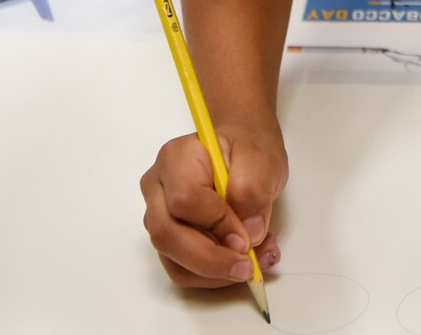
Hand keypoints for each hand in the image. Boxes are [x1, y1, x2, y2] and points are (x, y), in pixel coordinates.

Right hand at [140, 118, 286, 287]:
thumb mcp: (262, 160)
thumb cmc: (248, 147)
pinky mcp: (168, 235)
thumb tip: (249, 234)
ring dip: (214, 272)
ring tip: (253, 264)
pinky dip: (212, 273)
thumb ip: (253, 192)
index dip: (216, 225)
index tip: (248, 239)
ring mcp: (158, 214)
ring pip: (172, 259)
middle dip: (210, 260)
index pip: (185, 200)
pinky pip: (181, 266)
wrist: (241, 148)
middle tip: (247, 267)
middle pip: (168, 235)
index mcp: (177, 158)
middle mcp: (157, 187)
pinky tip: (242, 262)